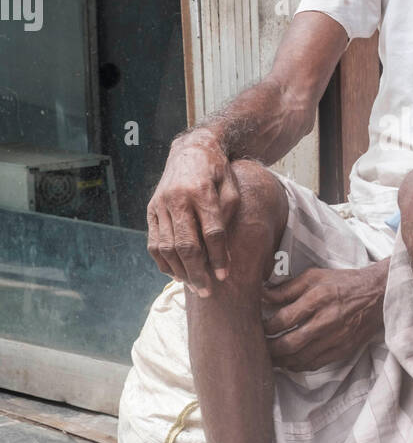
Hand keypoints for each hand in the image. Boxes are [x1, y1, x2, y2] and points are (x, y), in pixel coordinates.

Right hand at [146, 130, 239, 295]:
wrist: (191, 150)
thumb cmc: (218, 172)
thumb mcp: (232, 189)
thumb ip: (227, 219)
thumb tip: (222, 255)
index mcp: (201, 191)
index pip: (211, 232)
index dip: (218, 257)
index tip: (224, 277)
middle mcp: (177, 199)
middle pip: (186, 244)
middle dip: (197, 272)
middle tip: (207, 292)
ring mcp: (160, 205)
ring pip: (166, 247)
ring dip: (179, 271)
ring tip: (193, 285)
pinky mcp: (151, 210)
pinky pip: (153, 242)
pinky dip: (162, 262)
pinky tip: (175, 274)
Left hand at [261, 262, 387, 371]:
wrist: (378, 294)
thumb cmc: (343, 282)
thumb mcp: (314, 276)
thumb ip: (287, 288)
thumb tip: (262, 296)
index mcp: (319, 298)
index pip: (284, 319)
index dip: (266, 327)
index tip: (258, 327)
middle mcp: (328, 320)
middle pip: (290, 343)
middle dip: (270, 348)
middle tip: (259, 347)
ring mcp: (337, 338)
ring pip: (301, 358)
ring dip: (281, 361)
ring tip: (270, 357)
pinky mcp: (343, 350)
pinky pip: (315, 364)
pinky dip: (298, 366)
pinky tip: (289, 361)